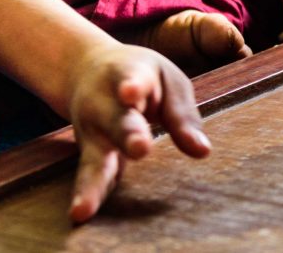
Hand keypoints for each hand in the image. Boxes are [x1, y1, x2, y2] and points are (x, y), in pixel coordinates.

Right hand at [67, 44, 209, 222]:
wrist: (84, 68)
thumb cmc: (139, 77)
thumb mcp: (167, 82)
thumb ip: (182, 116)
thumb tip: (203, 152)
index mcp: (127, 75)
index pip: (132, 79)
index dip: (132, 85)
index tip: (130, 92)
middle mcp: (103, 104)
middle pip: (116, 121)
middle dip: (127, 135)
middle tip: (141, 148)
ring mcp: (91, 132)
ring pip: (95, 157)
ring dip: (93, 183)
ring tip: (83, 207)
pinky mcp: (89, 153)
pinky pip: (90, 175)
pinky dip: (86, 195)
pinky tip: (80, 214)